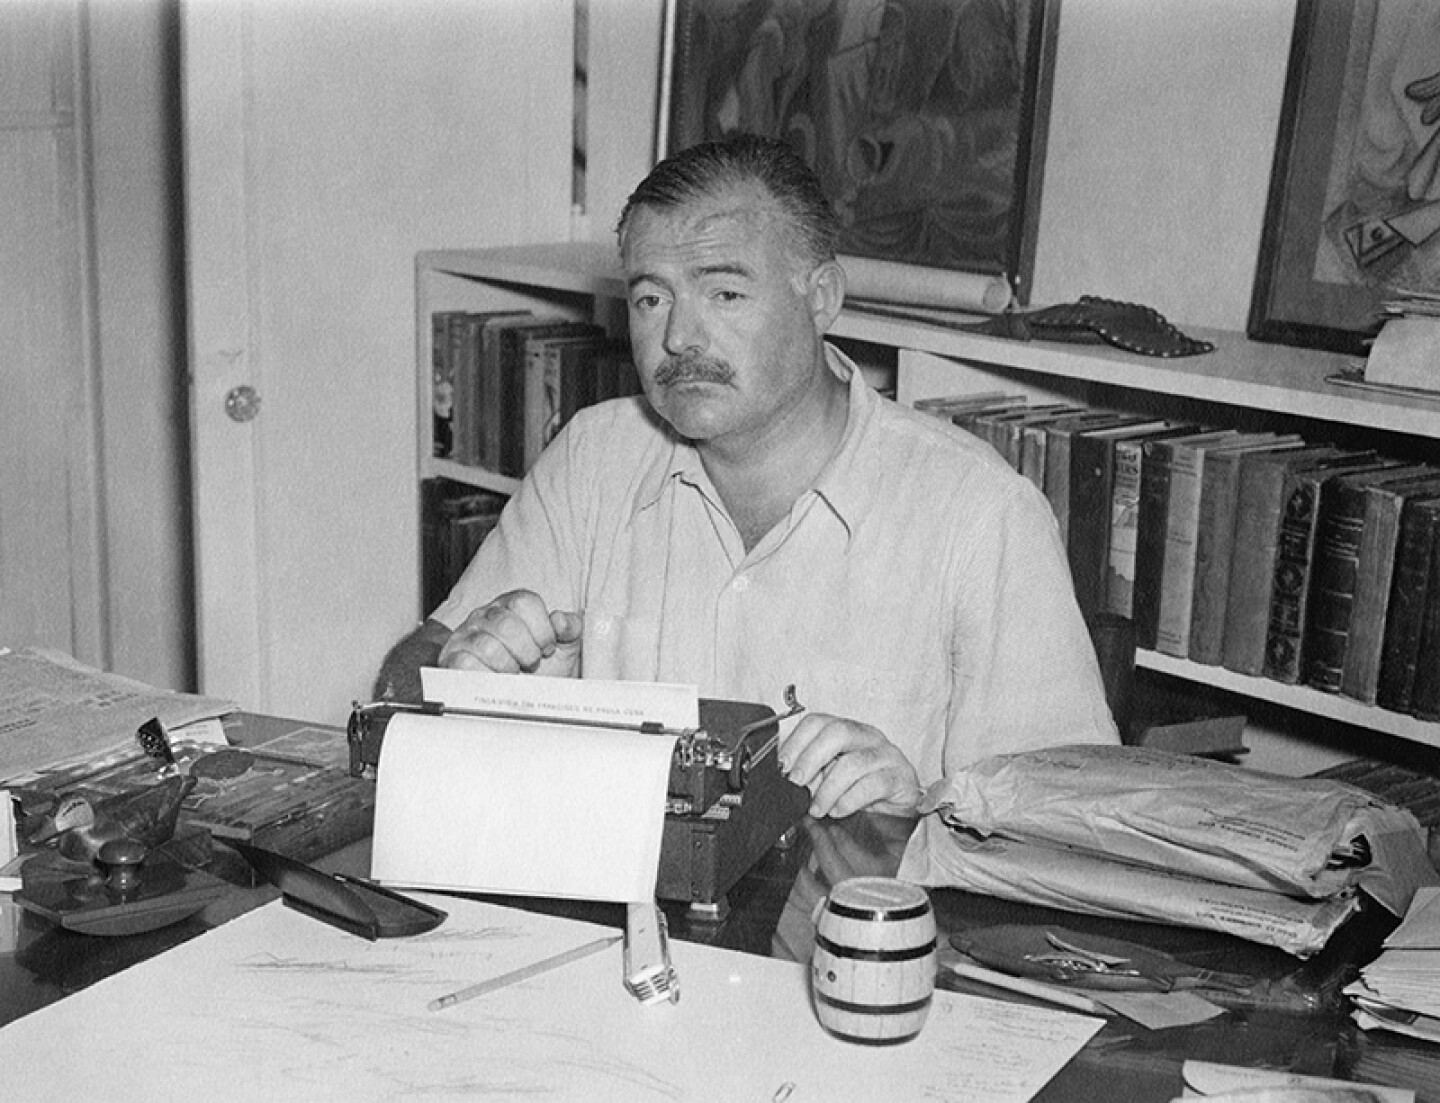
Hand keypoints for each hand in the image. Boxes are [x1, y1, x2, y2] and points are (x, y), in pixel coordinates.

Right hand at [438, 589, 582, 674]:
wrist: (519, 695)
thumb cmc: (538, 668)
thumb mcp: (563, 647)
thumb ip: (571, 628)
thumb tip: (562, 621)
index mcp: (512, 606)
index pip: (524, 602)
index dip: (542, 630)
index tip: (547, 647)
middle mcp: (487, 615)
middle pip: (506, 624)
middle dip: (527, 651)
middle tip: (532, 663)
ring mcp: (467, 635)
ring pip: (487, 646)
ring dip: (508, 666)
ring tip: (514, 672)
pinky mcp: (453, 658)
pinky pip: (465, 664)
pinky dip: (487, 675)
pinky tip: (496, 678)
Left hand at [778, 714, 922, 818]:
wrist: (900, 807)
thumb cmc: (862, 789)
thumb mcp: (831, 777)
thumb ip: (812, 774)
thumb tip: (787, 778)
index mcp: (847, 731)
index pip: (818, 722)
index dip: (796, 741)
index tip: (783, 765)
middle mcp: (867, 737)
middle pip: (837, 732)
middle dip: (811, 757)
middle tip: (797, 782)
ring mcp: (886, 755)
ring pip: (854, 763)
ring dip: (828, 788)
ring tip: (817, 808)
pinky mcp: (899, 778)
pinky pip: (873, 785)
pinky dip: (849, 800)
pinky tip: (838, 810)